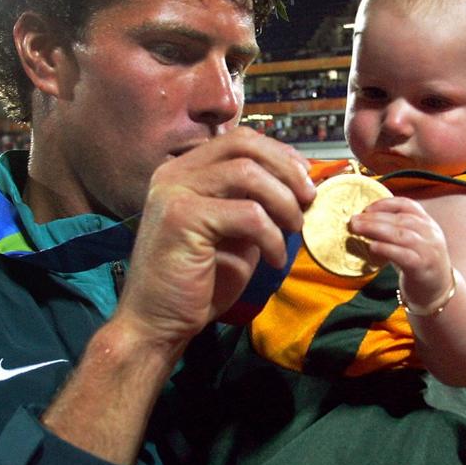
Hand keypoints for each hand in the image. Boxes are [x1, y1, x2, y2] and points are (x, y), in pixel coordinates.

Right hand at [116, 129, 314, 355]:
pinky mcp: (181, 218)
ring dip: (283, 202)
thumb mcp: (232, 234)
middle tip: (308, 200)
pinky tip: (274, 261)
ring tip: (293, 230)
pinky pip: (248, 214)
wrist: (157, 323)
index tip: (304, 182)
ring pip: (248, 174)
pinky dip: (271, 237)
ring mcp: (175, 192)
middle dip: (287, 170)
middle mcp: (174, 173)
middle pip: (244, 146)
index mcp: (184, 171)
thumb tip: (299, 186)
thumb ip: (253, 204)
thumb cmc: (196, 283)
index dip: (280, 155)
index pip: (240, 141)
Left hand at [349, 196, 452, 309]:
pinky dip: (386, 249)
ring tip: (357, 229)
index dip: (386, 204)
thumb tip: (364, 221)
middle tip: (354, 220)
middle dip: (375, 217)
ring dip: (376, 229)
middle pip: (401, 219)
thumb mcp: (412, 242)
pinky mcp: (422, 267)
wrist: (437, 291)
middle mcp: (430, 234)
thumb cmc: (418, 264)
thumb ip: (395, 230)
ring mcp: (428, 251)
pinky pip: (404, 255)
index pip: (408, 205)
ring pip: (402, 234)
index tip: (366, 208)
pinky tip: (372, 247)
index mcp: (428, 224)